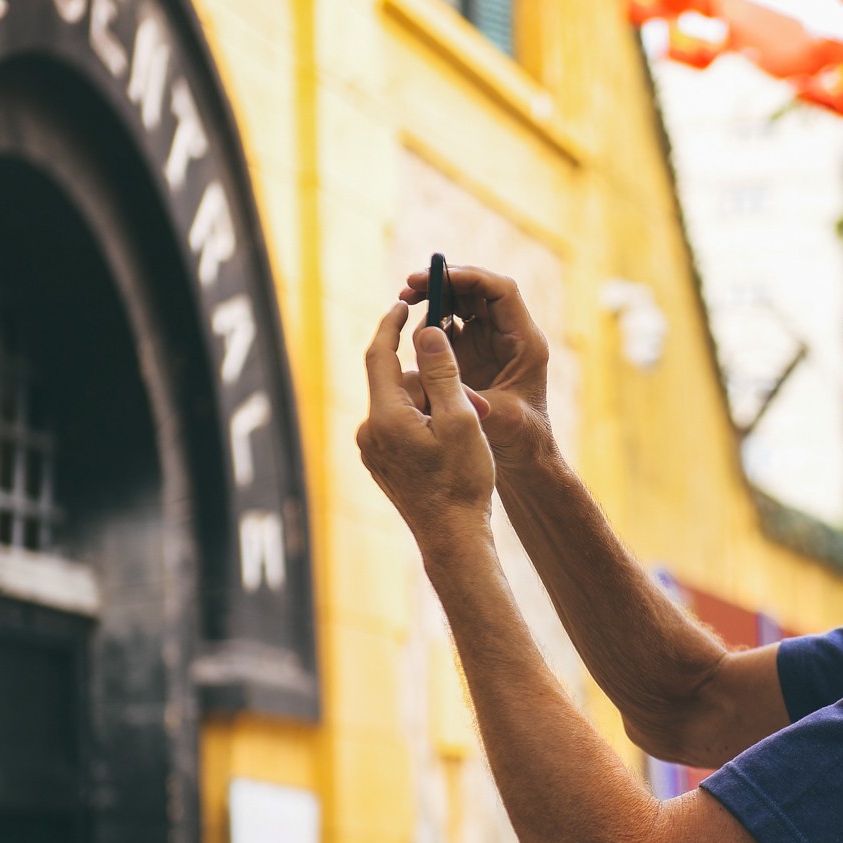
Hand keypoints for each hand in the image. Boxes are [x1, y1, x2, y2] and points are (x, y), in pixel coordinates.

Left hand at [358, 303, 495, 541]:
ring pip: (404, 407)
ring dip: (435, 407)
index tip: (405, 304)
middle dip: (435, 383)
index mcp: (385, 416)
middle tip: (472, 402)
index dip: (392, 325)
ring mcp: (373, 450)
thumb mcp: (460, 419)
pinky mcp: (382, 464)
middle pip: (400, 383)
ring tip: (469, 431)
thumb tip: (426, 332)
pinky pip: (402, 427)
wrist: (452, 539)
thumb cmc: (462, 481)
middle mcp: (370, 431)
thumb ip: (442, 372)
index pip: (380, 355)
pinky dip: (426, 424)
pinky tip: (452, 445)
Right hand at [400, 263, 553, 473]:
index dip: (468, 277)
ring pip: (462, 304)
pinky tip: (414, 338)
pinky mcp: (474, 354)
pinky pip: (451, 326)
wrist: (524, 461)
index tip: (434, 276)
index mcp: (524, 342)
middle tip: (408, 286)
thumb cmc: (520, 441)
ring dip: (433, 300)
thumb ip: (466, 393)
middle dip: (443, 283)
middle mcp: (509, 335)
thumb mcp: (498, 420)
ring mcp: (491, 343)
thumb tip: (432, 360)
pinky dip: (431, 324)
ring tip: (405, 307)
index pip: (500, 290)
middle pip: (477, 290)